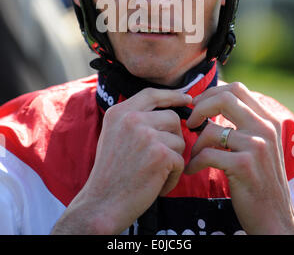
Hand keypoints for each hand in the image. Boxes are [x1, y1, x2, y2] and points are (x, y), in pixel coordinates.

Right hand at [51, 88, 190, 234]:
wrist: (102, 204)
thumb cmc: (111, 173)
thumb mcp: (114, 135)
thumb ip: (134, 120)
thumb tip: (169, 112)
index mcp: (119, 112)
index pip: (151, 94)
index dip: (172, 95)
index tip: (186, 98)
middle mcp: (132, 119)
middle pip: (172, 118)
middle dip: (173, 138)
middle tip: (160, 158)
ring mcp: (146, 135)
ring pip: (179, 140)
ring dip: (173, 159)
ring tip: (154, 173)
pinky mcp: (160, 154)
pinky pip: (180, 161)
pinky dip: (173, 176)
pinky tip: (157, 185)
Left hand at [185, 82, 293, 234]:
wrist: (274, 218)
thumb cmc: (258, 180)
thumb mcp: (258, 145)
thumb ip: (243, 123)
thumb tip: (211, 102)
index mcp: (268, 120)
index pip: (237, 88)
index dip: (212, 92)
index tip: (198, 105)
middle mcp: (265, 128)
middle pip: (225, 98)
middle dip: (200, 107)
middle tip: (191, 122)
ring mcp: (256, 146)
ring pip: (211, 129)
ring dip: (195, 144)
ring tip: (193, 156)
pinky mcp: (244, 165)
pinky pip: (206, 154)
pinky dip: (193, 162)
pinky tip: (191, 170)